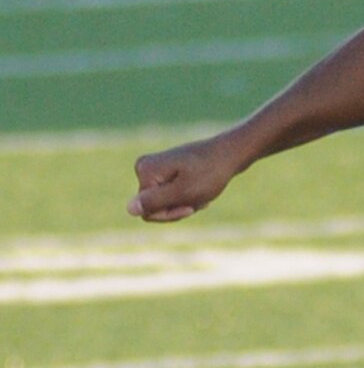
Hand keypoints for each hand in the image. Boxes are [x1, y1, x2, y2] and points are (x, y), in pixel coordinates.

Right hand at [127, 133, 246, 221]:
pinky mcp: (165, 170)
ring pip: (165, 203)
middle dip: (177, 208)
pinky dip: (188, 197)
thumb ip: (155, 202)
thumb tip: (128, 209)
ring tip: (201, 193)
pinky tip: (202, 191)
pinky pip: (172, 195)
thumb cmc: (210, 173)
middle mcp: (144, 167)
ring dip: (185, 203)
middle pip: (154, 208)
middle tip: (198, 199)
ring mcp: (154, 168)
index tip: (190, 205)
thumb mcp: (183, 193)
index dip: (170, 214)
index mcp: (145, 171)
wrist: (231, 153)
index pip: (147, 212)